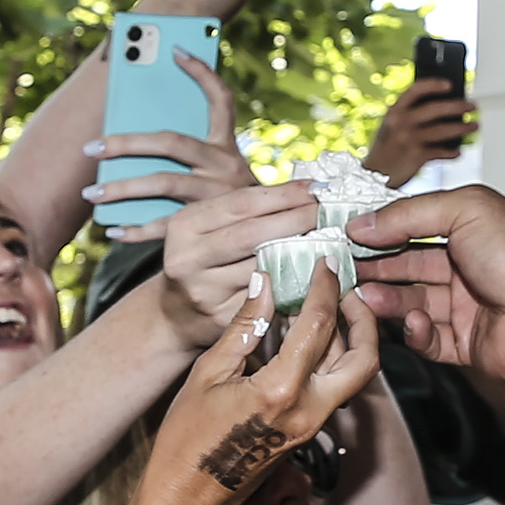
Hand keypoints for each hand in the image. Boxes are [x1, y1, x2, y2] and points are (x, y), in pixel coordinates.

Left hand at [84, 50, 257, 241]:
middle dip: (127, 142)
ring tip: (92, 192)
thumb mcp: (221, 166)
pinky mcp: (210, 226)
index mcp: (227, 146)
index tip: (175, 49)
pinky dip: (136, 230)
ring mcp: (218, 196)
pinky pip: (166, 226)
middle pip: (172, 143)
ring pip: (163, 183)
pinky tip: (112, 230)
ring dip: (123, 188)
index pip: (221, 100)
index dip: (202, 73)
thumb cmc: (227, 198)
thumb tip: (134, 135)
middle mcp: (225, 165)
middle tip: (92, 148)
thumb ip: (191, 149)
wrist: (267, 238)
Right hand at [149, 267, 379, 504]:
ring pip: (353, 373)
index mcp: (282, 391)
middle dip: (364, 317)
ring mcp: (313, 424)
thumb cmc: (187, 440)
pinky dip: (330, 357)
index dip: (325, 287)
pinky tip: (306, 335)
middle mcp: (309, 410)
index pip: (319, 325)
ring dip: (348, 336)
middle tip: (346, 288)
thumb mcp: (208, 374)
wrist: (189, 499)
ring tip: (326, 303)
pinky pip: (333, 386)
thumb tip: (264, 282)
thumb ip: (244, 326)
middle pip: (363, 357)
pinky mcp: (308, 431)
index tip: (324, 262)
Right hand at [156, 180, 317, 344]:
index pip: (242, 202)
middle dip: (297, 219)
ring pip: (263, 267)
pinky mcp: (222, 317)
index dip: (283, 194)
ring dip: (300, 251)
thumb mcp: (208, 228)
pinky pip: (266, 297)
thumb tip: (304, 190)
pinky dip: (293, 282)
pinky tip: (314, 270)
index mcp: (185, 225)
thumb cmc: (204, 261)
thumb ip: (245, 211)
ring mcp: (204, 291)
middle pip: (253, 233)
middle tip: (328, 211)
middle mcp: (188, 258)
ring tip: (328, 237)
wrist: (176, 314)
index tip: (315, 187)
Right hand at [348, 184, 504, 388]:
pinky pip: (430, 340)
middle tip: (343, 269)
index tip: (348, 235)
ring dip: (386, 300)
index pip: (417, 227)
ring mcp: (470, 308)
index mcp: (475, 230)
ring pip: (413, 304)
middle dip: (376, 267)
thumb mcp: (464, 209)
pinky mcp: (468, 345)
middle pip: (410, 267)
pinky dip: (414, 333)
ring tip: (363, 297)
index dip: (383, 231)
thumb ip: (410, 213)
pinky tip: (411, 322)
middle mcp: (472, 268)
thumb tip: (364, 223)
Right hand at [362, 77, 474, 182]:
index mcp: (394, 111)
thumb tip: (442, 110)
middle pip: (435, 108)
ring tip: (473, 127)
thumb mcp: (390, 128)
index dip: (434, 85)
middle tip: (472, 106)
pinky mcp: (416, 156)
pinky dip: (451, 152)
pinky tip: (457, 152)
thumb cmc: (385, 152)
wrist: (372, 177)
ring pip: (442, 129)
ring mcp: (409, 139)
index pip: (415, 90)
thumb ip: (409, 116)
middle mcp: (401, 122)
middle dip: (458, 106)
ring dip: (462, 128)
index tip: (450, 84)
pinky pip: (441, 152)